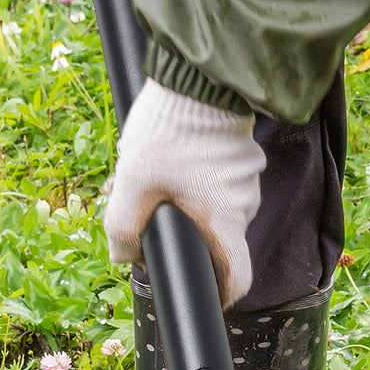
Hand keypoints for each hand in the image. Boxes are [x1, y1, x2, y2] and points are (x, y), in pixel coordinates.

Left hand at [104, 80, 265, 307]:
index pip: (238, 279)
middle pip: (217, 241)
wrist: (198, 73)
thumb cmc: (171, 129)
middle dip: (186, 238)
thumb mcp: (134, 182)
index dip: (221, 296)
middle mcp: (244, 206)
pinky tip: (172, 159)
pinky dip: (198, 181)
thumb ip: (124, 227)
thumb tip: (123, 258)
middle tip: (148, 215)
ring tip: (152, 178)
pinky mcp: (243, 157)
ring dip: (187, 205)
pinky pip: (221, 183)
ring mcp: (246, 180)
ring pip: (216, 208)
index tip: (203, 295)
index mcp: (225, 222)